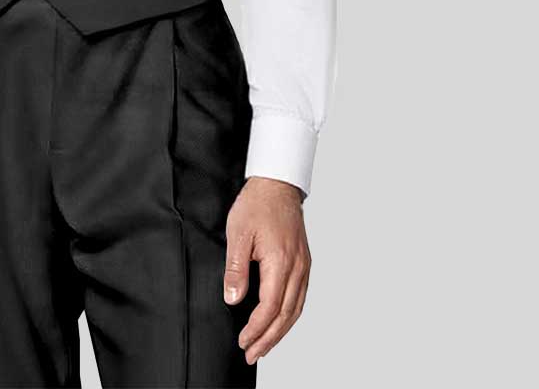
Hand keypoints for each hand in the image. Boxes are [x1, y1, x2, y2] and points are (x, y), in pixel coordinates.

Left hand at [223, 175, 310, 363]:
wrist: (277, 184)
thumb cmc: (257, 204)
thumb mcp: (238, 233)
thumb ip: (236, 268)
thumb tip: (233, 298)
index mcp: (281, 261)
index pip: (269, 307)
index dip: (256, 329)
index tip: (243, 341)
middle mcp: (297, 268)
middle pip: (286, 315)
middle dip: (268, 339)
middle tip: (252, 354)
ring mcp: (304, 266)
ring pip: (296, 310)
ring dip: (280, 332)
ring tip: (264, 346)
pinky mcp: (304, 263)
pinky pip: (300, 297)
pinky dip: (290, 316)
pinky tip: (279, 322)